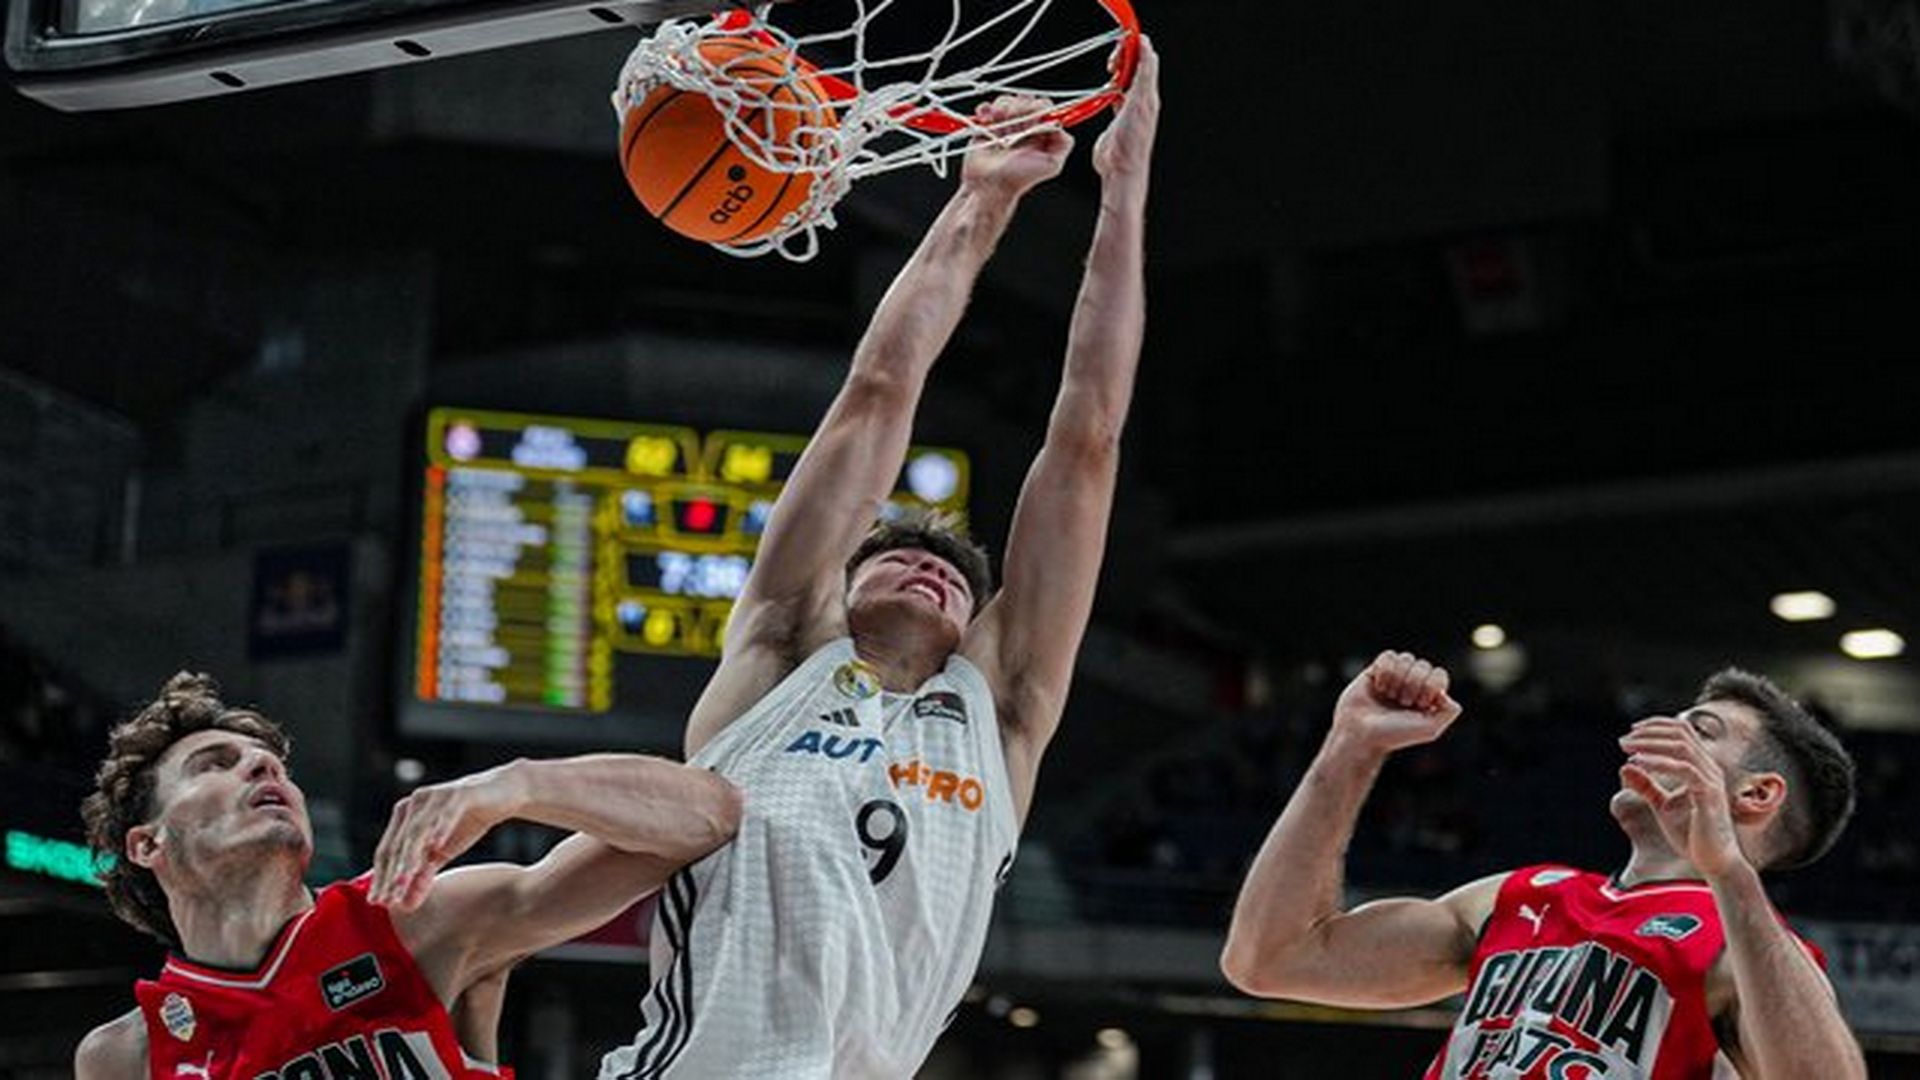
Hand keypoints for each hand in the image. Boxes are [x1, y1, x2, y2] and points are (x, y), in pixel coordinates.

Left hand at [369, 762, 525, 910]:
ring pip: (417, 830)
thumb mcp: (442, 853)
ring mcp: (435, 796)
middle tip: (389, 899)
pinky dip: (440, 829)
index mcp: (405, 816)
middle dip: (392, 873)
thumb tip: (405, 906)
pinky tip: (436, 846)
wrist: (504, 793)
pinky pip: (446, 813)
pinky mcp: (458, 793)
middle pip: (398, 843)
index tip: (378, 903)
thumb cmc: (467, 821)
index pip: (387, 851)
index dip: (381, 877)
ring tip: (403, 880)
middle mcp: (414, 804)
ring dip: (410, 857)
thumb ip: (422, 875)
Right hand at [961, 95, 1073, 199]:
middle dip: (1020, 108)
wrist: (990, 186)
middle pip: (1025, 100)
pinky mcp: (987, 126)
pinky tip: (988, 120)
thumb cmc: (1019, 180)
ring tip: (1000, 126)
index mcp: (1039, 132)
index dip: (1039, 107)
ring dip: (1003, 108)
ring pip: (1007, 101)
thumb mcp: (1052, 165)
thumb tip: (1061, 124)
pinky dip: (986, 110)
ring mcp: (1004, 125)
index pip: (1044, 106)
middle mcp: (1023, 127)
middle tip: (1015, 125)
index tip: (1033, 118)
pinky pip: (987, 107)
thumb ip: (1063, 144)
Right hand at [1093, 36, 1159, 181]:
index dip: (1134, 47)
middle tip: (1112, 61)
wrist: (1121, 168)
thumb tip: (1146, 46)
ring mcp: (1131, 108)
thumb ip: (1144, 72)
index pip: (1146, 60)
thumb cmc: (1131, 141)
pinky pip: (1116, 95)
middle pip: (1136, 68)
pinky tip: (1107, 89)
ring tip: (1110, 70)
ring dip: (1118, 71)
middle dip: (1124, 57)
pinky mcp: (1119, 118)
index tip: (1122, 41)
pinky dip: (1111, 87)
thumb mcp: (1140, 101)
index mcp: (1148, 94)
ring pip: (1126, 80)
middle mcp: (1142, 100)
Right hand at [1331, 650, 1462, 754]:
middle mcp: (1411, 684)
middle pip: (1423, 665)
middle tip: (1402, 702)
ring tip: (1388, 696)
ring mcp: (1393, 676)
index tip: (1420, 704)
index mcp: (1426, 696)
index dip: (1430, 686)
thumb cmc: (1394, 735)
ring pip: (1406, 658)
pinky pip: (1388, 655)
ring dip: (1397, 679)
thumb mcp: (1430, 729)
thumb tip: (1445, 692)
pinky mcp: (1375, 670)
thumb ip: (1449, 711)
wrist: (1360, 734)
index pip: (1439, 675)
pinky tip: (1378, 686)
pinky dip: (1385, 670)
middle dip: (1412, 684)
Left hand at [1619, 718, 1748, 878]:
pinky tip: (1639, 764)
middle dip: (1649, 732)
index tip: (1632, 730)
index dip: (1657, 725)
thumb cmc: (1692, 835)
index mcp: (1702, 768)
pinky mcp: (1708, 796)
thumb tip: (1625, 767)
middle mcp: (1710, 769)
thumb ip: (1647, 786)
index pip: (1683, 731)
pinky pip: (1684, 770)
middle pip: (1681, 734)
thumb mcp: (1663, 806)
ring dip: (1651, 743)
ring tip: (1626, 748)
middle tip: (1623, 741)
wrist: (1714, 863)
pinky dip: (1659, 763)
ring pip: (1682, 747)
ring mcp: (1711, 781)